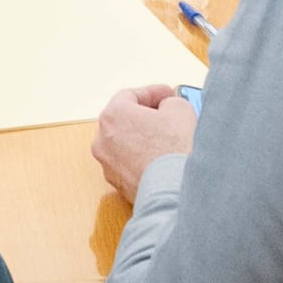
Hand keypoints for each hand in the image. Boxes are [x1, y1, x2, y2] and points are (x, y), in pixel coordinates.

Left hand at [93, 82, 196, 203]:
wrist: (175, 189)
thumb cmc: (173, 151)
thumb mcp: (180, 109)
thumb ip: (169, 102)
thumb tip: (167, 109)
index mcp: (113, 116)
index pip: (130, 96)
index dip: (152, 92)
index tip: (166, 95)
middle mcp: (103, 140)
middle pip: (124, 120)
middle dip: (146, 116)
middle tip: (166, 114)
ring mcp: (108, 164)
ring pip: (126, 145)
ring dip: (143, 140)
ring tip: (167, 139)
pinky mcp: (118, 184)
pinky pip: (130, 165)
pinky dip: (143, 160)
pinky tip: (161, 159)